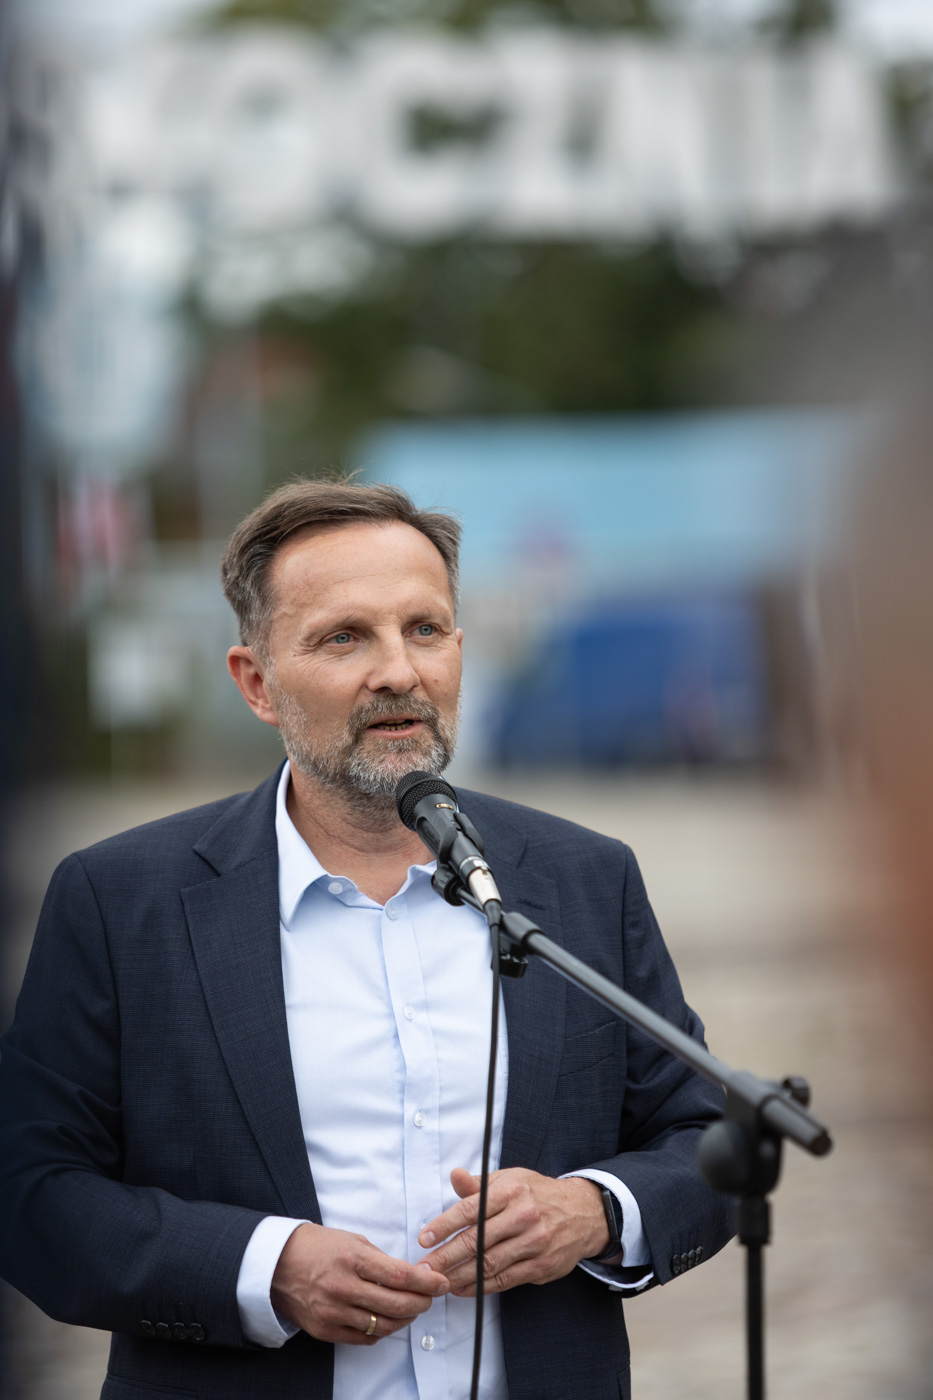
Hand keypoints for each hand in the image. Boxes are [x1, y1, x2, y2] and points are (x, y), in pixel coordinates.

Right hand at [270, 1223, 449, 1344]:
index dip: (426, 1282)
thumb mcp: (352, 1240)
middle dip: (422, 1302)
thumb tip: (411, 1275)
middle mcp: (343, 1287)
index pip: (400, 1276)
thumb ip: (380, 1259)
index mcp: (352, 1259)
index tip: (440, 1282)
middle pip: (397, 1304)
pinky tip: (388, 1319)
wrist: (277, 1264)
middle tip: (431, 1297)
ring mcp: (334, 1312)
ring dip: (405, 1319)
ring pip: (383, 1326)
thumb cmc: (317, 1247)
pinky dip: (382, 1331)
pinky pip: (364, 1338)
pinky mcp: (326, 1330)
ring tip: (412, 1309)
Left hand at [417, 1167, 608, 1295]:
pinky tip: (463, 1288)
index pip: (471, 1209)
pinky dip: (480, 1286)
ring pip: (489, 1264)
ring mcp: (534, 1243)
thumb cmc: (537, 1194)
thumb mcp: (510, 1180)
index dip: (445, 1225)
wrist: (583, 1213)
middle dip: (446, 1256)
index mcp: (511, 1190)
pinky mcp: (541, 1266)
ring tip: (439, 1281)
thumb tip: (454, 1175)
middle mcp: (523, 1216)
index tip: (424, 1238)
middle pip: (477, 1241)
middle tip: (425, 1268)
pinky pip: (505, 1280)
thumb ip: (478, 1185)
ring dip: (460, 1276)